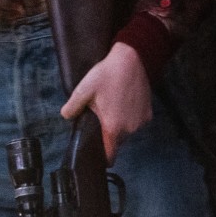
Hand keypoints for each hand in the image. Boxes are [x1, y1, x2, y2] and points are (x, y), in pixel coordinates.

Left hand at [59, 42, 150, 163]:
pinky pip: (137, 121)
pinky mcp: (148, 113)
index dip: (103, 157)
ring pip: (128, 131)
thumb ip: (72, 107)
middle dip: (109, 133)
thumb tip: (66, 116)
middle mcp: (130, 129)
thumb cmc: (108, 75)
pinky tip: (125, 102)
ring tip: (114, 105)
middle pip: (117, 141)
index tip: (97, 154)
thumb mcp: (84, 90)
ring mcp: (141, 122)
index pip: (110, 155)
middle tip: (101, 115)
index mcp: (113, 127)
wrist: (133, 59)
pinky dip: (131, 116)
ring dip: (121, 124)